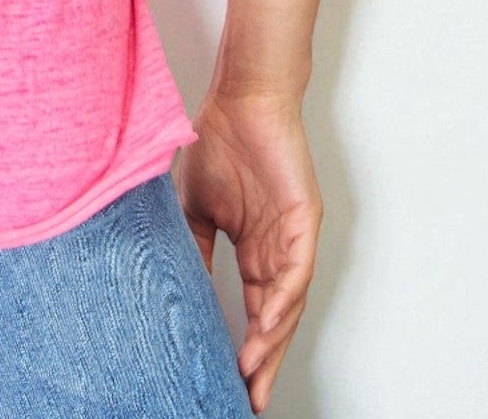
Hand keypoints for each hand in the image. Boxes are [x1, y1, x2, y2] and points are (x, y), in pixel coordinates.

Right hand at [173, 89, 322, 414]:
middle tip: (250, 396)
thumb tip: (184, 291)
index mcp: (253, 247)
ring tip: (253, 368)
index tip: (228, 379)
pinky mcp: (303, 219)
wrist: (240, 97)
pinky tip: (266, 323)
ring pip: (287, 301)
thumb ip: (195, 248)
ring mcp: (291, 236)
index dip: (243, 345)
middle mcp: (276, 248)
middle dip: (263, 360)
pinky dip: (282, 299)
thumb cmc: (218, 140)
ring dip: (271, 338)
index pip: (252, 309)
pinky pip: (296, 269)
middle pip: (275, 318)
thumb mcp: (195, 207)